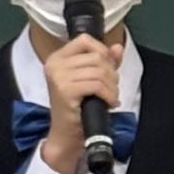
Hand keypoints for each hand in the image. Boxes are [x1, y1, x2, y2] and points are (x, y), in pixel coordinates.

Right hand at [40, 33, 119, 173]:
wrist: (67, 134)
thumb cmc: (78, 107)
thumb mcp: (92, 79)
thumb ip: (105, 61)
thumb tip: (118, 47)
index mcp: (57, 58)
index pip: (84, 39)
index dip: (102, 50)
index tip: (109, 66)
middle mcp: (55, 64)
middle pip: (96, 56)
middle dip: (111, 73)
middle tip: (111, 88)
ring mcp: (58, 77)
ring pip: (99, 71)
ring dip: (112, 86)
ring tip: (111, 96)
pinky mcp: (65, 90)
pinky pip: (97, 85)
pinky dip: (109, 94)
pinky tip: (109, 103)